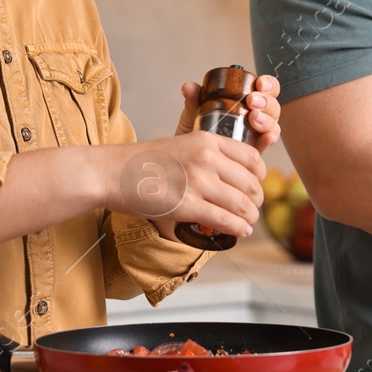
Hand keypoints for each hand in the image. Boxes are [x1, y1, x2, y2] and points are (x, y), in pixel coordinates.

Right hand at [108, 132, 266, 241]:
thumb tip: (233, 177)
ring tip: (247, 222)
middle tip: (252, 208)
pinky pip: (225, 220)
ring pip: (242, 203)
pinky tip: (240, 231)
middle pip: (251, 183)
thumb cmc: (143, 162)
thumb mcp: (181, 145)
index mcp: (207, 140)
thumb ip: (208, 155)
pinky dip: (237, 228)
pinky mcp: (187, 205)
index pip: (252, 157)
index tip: (256, 185)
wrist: (111, 173)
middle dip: (256, 200)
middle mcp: (207, 157)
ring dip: (250, 217)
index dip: (260, 175)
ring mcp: (198, 181)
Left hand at [174, 75, 282, 150]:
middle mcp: (254, 118)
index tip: (259, 84)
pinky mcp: (253, 154)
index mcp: (245, 103)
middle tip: (252, 101)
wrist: (188, 161)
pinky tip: (266, 137)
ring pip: (273, 125)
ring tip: (254, 118)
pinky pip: (265, 146)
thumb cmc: (194, 135)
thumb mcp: (193, 114)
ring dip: (267, 119)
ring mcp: (255, 136)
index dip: (267, 84)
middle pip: (272, 107)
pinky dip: (268, 139)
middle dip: (266, 102)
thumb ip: (193, 100)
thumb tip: (189, 87)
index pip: (265, 89)